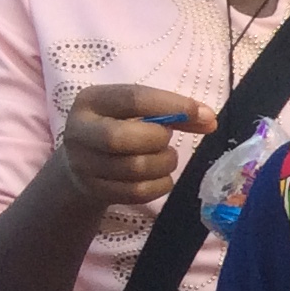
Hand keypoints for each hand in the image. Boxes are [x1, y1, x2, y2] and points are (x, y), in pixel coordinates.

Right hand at [57, 84, 209, 213]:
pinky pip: (138, 192)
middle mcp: (79, 131)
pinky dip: (160, 185)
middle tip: (165, 139)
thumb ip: (173, 113)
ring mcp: (83, 164)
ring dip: (163, 163)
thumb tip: (210, 119)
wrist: (81, 165)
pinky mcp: (95, 190)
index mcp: (91, 101)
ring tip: (165, 157)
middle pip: (121, 138)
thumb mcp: (136, 113)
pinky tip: (160, 176)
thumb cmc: (118, 129)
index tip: (202, 113)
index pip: (132, 98)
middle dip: (156, 139)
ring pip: (133, 168)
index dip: (171, 105)